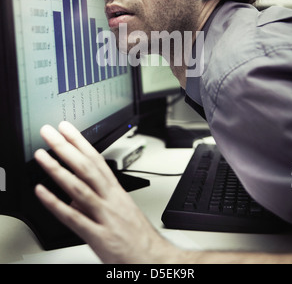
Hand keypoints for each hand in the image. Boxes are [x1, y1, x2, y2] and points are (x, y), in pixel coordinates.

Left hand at [34, 122, 180, 263]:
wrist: (154, 259)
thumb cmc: (138, 236)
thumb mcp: (120, 211)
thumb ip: (96, 200)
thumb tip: (72, 198)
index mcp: (116, 191)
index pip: (96, 160)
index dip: (80, 142)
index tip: (66, 129)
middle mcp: (110, 199)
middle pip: (86, 168)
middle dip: (66, 148)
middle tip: (50, 133)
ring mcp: (104, 216)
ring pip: (79, 188)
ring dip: (58, 170)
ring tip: (41, 156)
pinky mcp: (98, 236)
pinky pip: (73, 218)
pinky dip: (55, 204)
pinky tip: (41, 192)